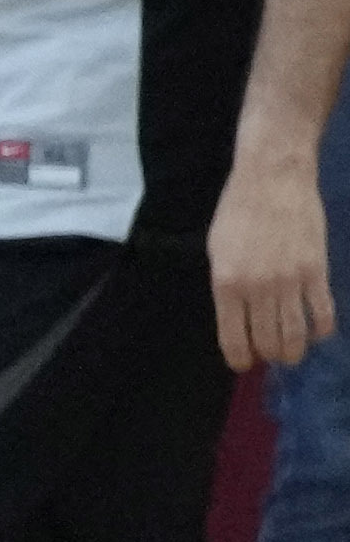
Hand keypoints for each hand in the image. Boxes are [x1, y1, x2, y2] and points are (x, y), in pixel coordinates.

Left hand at [209, 154, 335, 371]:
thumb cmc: (237, 212)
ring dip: (294, 350)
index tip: (244, 363)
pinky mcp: (317, 270)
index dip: (239, 358)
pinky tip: (319, 333)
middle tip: (271, 355)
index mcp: (226, 285)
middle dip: (268, 355)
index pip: (233, 338)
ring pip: (296, 334)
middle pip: (267, 341)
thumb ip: (226, 287)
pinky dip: (322, 329)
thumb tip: (236, 318)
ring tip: (292, 352)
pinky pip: (324, 312)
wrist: (274, 178)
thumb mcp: (217, 252)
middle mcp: (258, 289)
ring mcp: (290, 281)